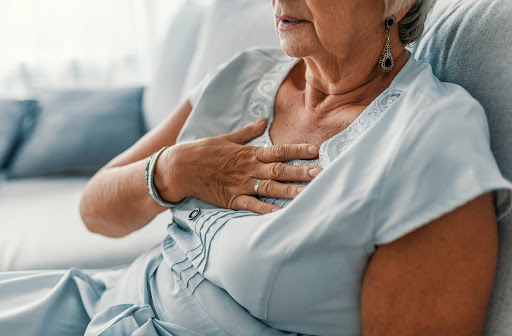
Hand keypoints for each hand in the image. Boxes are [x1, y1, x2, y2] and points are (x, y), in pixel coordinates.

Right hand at [154, 118, 320, 213]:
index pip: (279, 150)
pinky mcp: (231, 199)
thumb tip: (263, 120)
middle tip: (321, 173)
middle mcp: (248, 169)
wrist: (180, 167)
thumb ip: (248, 132)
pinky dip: (264, 210)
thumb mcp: (227, 138)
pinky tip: (279, 214)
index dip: (298, 150)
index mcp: (249, 153)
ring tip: (307, 193)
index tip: (316, 150)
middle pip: (279, 170)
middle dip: (301, 172)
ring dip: (289, 191)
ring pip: (269, 188)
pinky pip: (250, 205)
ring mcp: (240, 185)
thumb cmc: (204, 151)